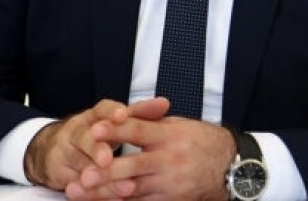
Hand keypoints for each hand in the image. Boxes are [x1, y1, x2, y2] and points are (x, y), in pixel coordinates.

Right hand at [25, 99, 165, 193]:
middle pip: (84, 137)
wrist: (57, 150)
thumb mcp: (115, 122)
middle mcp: (76, 131)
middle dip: (97, 148)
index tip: (123, 115)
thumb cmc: (98, 135)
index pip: (101, 109)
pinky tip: (109, 198)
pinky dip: (92, 193)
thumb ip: (140, 113)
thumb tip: (164, 103)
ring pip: (80, 164)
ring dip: (99, 176)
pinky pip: (75, 183)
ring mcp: (64, 152)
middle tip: (108, 159)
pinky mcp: (59, 172)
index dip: (111, 112)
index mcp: (92, 116)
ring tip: (123, 187)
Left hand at [66, 102, 235, 200]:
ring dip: (104, 192)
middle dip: (104, 171)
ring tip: (79, 192)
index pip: (137, 130)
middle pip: (131, 165)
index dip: (115, 130)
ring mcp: (169, 183)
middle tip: (83, 174)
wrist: (228, 166)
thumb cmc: (200, 141)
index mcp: (169, 135)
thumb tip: (119, 115)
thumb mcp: (178, 124)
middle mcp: (168, 160)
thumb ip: (149, 121)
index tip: (94, 129)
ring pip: (131, 190)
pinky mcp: (170, 200)